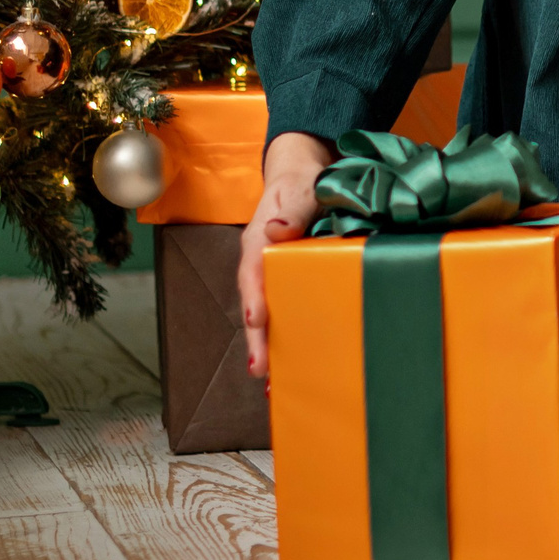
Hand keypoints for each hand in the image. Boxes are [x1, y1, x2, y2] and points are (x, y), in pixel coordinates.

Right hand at [239, 131, 332, 378]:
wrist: (306, 175)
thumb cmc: (303, 182)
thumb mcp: (301, 189)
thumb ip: (291, 209)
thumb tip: (275, 229)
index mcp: (258, 240)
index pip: (252, 272)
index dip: (254, 297)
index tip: (256, 321)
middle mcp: (261, 262)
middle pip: (256, 304)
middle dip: (256, 339)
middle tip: (260, 371)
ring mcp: (274, 275)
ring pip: (269, 313)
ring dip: (270, 345)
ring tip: (274, 384)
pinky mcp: (290, 282)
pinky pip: (288, 310)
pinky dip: (290, 336)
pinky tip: (300, 362)